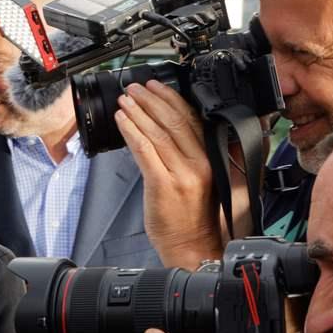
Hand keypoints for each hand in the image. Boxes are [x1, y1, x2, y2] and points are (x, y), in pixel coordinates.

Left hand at [117, 80, 222, 267]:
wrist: (193, 246)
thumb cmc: (196, 217)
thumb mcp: (209, 181)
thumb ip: (198, 155)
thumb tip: (180, 134)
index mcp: (211, 159)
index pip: (192, 120)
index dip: (173, 99)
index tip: (158, 86)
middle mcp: (199, 163)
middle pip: (174, 121)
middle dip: (152, 99)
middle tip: (136, 87)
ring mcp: (181, 173)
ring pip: (158, 132)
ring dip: (139, 111)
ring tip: (126, 99)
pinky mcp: (162, 184)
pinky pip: (144, 150)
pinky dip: (131, 131)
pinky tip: (122, 120)